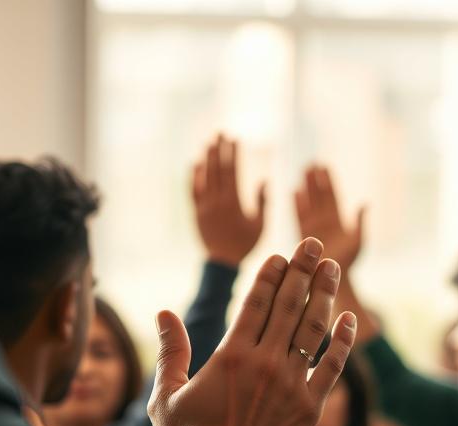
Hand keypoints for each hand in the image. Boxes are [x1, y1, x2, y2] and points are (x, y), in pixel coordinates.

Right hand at [148, 237, 356, 425]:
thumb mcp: (166, 397)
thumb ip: (170, 352)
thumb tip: (164, 314)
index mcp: (230, 356)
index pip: (257, 303)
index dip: (272, 274)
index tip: (283, 255)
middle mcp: (264, 363)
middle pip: (290, 306)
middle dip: (304, 270)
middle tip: (316, 245)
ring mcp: (291, 385)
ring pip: (314, 329)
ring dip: (326, 295)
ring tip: (333, 269)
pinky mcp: (311, 408)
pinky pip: (333, 367)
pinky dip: (343, 342)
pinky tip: (351, 320)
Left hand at [193, 134, 266, 266]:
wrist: (222, 261)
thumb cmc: (245, 244)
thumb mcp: (260, 225)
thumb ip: (263, 202)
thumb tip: (264, 180)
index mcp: (233, 203)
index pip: (231, 171)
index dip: (232, 153)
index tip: (234, 139)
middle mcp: (216, 202)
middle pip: (216, 169)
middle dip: (218, 149)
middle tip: (220, 132)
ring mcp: (204, 206)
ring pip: (203, 177)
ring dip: (206, 158)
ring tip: (208, 143)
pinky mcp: (196, 212)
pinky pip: (193, 190)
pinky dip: (193, 176)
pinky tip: (195, 163)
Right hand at [295, 165, 364, 274]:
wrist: (334, 279)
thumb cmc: (349, 262)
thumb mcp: (358, 240)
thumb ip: (360, 222)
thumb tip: (364, 203)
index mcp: (338, 220)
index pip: (332, 197)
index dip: (328, 181)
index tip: (324, 166)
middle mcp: (325, 222)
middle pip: (319, 196)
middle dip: (316, 180)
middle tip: (311, 163)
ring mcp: (314, 227)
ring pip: (309, 203)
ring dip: (307, 188)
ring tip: (303, 172)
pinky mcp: (304, 235)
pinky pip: (300, 216)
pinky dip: (298, 204)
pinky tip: (295, 192)